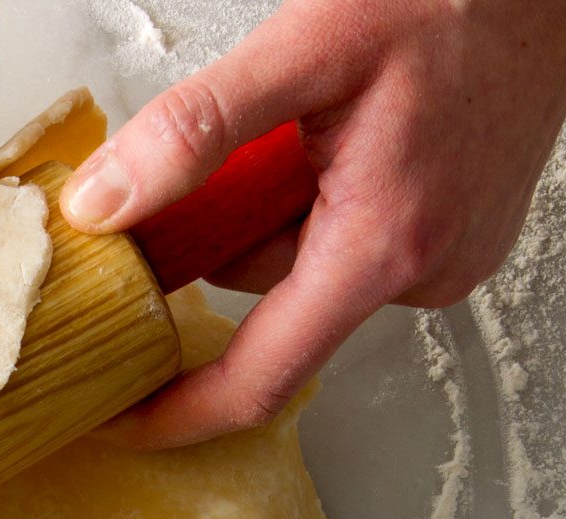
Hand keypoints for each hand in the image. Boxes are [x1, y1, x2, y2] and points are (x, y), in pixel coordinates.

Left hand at [63, 0, 565, 447]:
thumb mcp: (302, 50)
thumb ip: (194, 132)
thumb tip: (106, 204)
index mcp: (383, 248)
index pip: (256, 380)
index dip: (174, 413)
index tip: (118, 420)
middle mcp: (426, 271)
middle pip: (269, 303)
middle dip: (226, 236)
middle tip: (236, 151)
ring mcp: (449, 256)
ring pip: (306, 265)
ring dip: (275, 206)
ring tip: (308, 123)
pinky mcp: (459, 234)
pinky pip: (351, 241)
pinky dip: (319, 197)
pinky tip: (345, 135)